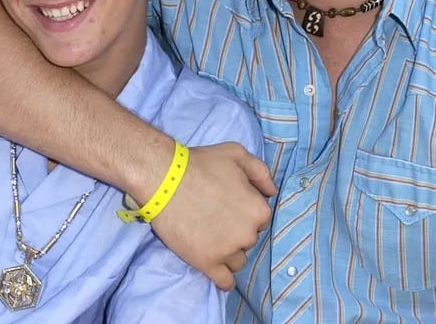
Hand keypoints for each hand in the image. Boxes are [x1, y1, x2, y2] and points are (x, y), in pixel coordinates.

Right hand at [150, 142, 275, 289]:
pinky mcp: (206, 263)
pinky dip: (224, 279)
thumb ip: (261, 172)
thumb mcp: (237, 154)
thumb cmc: (200, 163)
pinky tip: (217, 268)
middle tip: (215, 217)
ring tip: (210, 236)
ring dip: (229, 251)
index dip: (245, 210)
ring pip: (238, 260)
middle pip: (248, 239)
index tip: (228, 205)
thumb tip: (272, 193)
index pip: (260, 218)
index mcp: (259, 210)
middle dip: (236, 230)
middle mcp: (248, 234)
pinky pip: (225, 281)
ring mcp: (227, 251)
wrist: (164, 178)